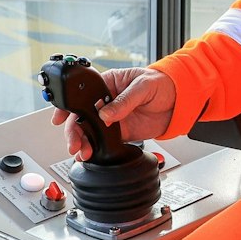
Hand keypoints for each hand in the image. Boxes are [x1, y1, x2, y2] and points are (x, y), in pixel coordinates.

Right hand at [54, 66, 176, 158]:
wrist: (180, 101)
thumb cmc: (162, 84)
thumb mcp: (144, 86)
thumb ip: (125, 100)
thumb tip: (106, 113)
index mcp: (107, 84)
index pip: (82, 95)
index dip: (69, 107)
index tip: (61, 118)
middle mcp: (105, 102)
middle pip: (82, 116)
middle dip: (75, 131)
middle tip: (75, 143)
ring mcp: (112, 118)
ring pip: (90, 131)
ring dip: (83, 142)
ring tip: (82, 153)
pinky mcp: (120, 132)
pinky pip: (103, 142)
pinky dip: (96, 149)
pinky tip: (91, 155)